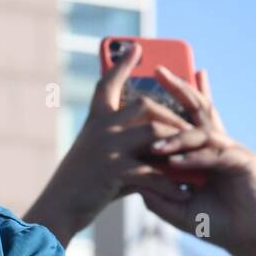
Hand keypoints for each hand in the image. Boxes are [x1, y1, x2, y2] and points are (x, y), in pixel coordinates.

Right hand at [26, 42, 195, 244]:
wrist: (58, 208)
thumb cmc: (82, 184)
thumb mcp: (99, 155)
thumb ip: (126, 143)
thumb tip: (162, 142)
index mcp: (94, 120)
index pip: (108, 83)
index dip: (120, 63)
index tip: (135, 47)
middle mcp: (100, 127)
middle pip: (145, 105)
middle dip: (173, 116)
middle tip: (194, 129)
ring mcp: (106, 146)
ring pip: (154, 131)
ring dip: (179, 144)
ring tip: (197, 157)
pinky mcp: (113, 169)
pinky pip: (153, 171)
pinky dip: (171, 184)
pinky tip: (185, 192)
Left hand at [135, 67, 255, 255]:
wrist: (248, 238)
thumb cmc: (216, 222)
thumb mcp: (177, 208)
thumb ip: (156, 194)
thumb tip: (131, 182)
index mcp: (203, 149)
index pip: (186, 116)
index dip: (173, 95)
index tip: (151, 79)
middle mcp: (218, 143)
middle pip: (198, 108)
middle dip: (178, 88)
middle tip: (158, 70)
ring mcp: (232, 149)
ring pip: (202, 133)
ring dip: (177, 137)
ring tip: (154, 144)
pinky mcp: (244, 162)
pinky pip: (215, 155)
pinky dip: (194, 158)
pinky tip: (176, 162)